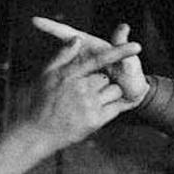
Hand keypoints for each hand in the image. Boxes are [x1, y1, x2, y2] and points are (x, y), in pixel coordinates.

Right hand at [21, 26, 141, 149]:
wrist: (37, 133)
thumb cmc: (42, 102)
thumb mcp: (47, 75)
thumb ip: (63, 55)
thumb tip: (77, 39)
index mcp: (69, 75)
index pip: (98, 60)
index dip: (118, 52)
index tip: (136, 46)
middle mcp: (80, 89)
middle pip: (105, 77)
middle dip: (100, 81)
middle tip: (86, 91)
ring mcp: (89, 105)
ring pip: (113, 90)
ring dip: (107, 94)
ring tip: (89, 102)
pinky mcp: (95, 120)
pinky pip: (114, 107)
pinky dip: (110, 107)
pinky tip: (96, 111)